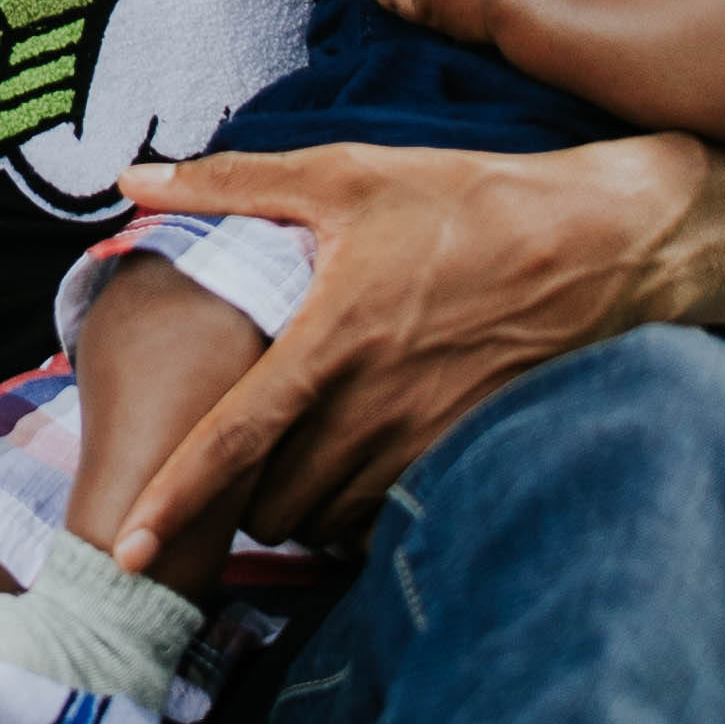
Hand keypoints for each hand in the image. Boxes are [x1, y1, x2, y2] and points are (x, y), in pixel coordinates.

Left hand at [105, 133, 703, 563]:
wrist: (601, 248)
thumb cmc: (466, 202)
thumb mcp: (346, 175)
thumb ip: (231, 183)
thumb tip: (134, 179)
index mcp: (333, 342)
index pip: (236, 440)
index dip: (175, 498)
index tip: (123, 548)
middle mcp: (376, 409)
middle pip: (274, 502)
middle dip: (237, 495)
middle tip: (231, 453)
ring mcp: (425, 444)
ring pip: (326, 521)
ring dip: (295, 507)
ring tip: (289, 455)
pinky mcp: (464, 460)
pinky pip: (384, 519)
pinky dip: (352, 510)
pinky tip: (351, 461)